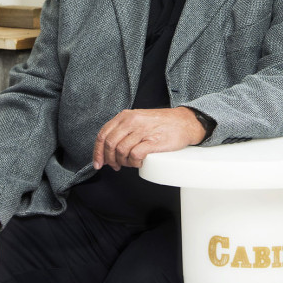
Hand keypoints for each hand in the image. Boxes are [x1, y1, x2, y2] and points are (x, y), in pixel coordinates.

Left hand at [92, 107, 206, 169]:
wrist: (184, 122)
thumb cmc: (161, 124)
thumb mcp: (138, 119)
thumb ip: (123, 131)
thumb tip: (107, 151)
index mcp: (125, 116)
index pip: (103, 134)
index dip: (97, 151)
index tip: (98, 163)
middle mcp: (132, 121)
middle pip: (110, 144)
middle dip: (109, 159)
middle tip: (115, 166)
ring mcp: (142, 131)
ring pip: (121, 151)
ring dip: (123, 162)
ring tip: (131, 163)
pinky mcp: (153, 141)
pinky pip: (135, 155)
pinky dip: (134, 162)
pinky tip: (139, 162)